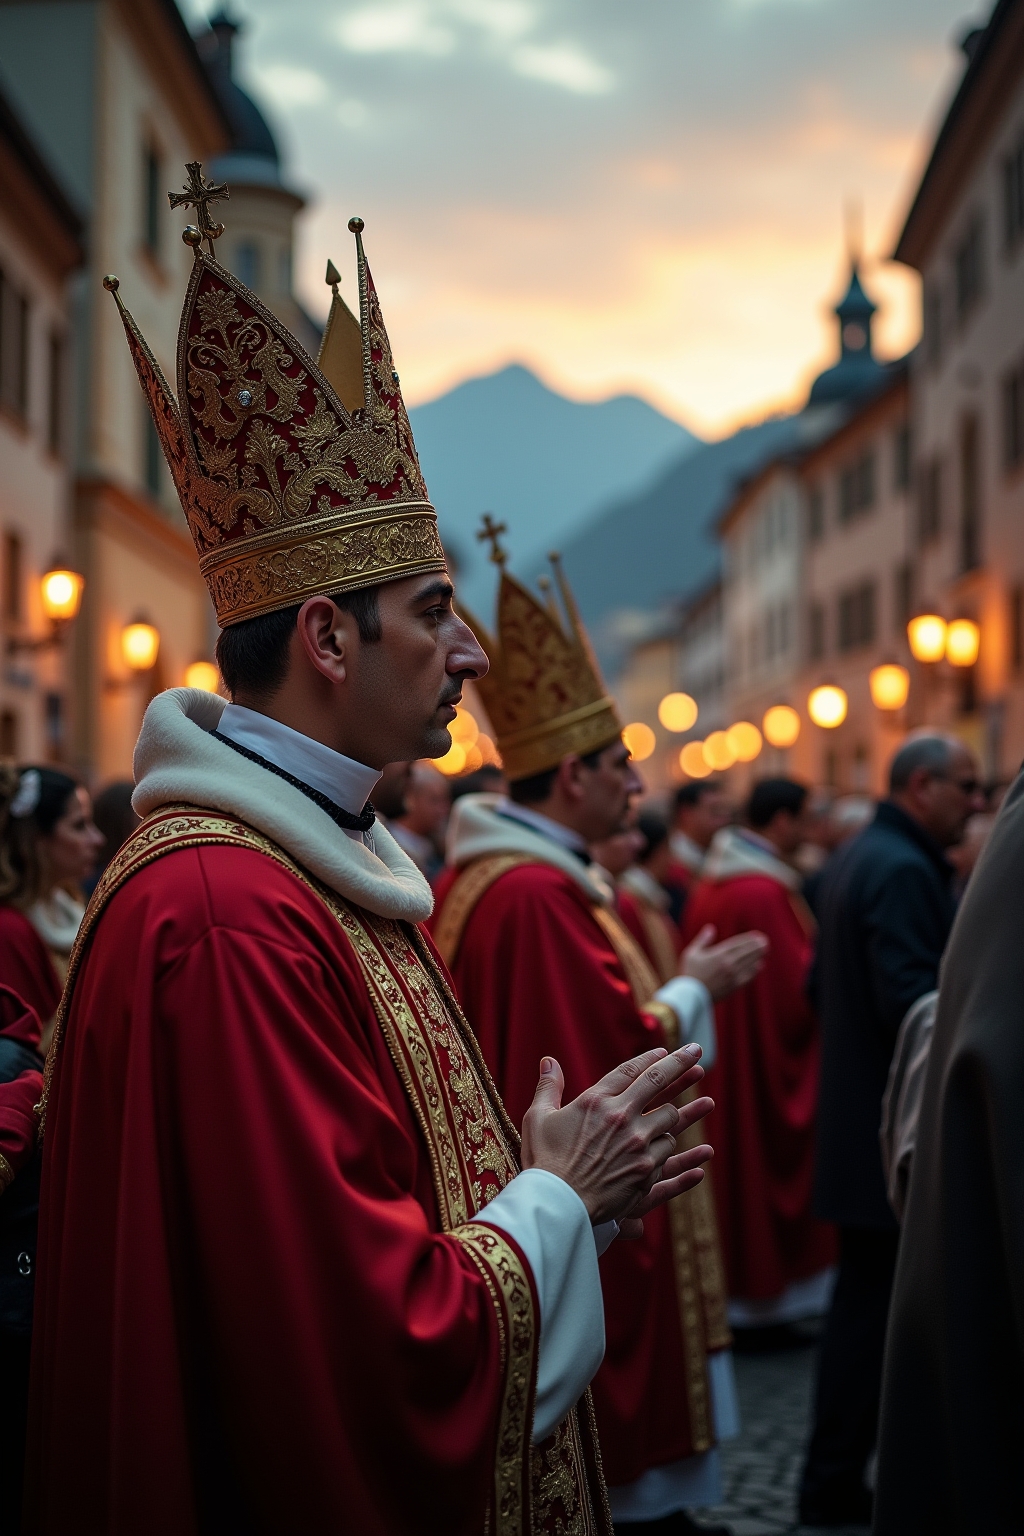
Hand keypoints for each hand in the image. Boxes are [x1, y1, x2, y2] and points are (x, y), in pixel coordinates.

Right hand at [521, 1045, 713, 1225]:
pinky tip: (674, 1148)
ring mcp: (637, 1144)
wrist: (556, 1205)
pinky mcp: (646, 1170)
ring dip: (673, 1115)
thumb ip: (548, 1087)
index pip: (629, 1070)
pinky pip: (668, 1151)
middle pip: (658, 1081)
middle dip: (680, 1062)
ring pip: (669, 1119)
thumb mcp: (537, 1118)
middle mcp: (620, 1117)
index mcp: (595, 1101)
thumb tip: (549, 1060)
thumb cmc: (543, 1162)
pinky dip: (668, 1147)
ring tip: (684, 1110)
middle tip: (696, 1050)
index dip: (648, 1058)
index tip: (662, 1050)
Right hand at [681, 924, 767, 999]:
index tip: (757, 935)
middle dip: (757, 946)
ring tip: (765, 951)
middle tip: (765, 941)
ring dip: (758, 956)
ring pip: (749, 964)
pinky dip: (754, 971)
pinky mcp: (733, 987)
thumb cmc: (690, 973)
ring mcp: (732, 976)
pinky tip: (759, 966)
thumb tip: (711, 928)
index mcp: (718, 954)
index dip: (748, 939)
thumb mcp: (692, 953)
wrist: (691, 996)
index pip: (738, 944)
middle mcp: (727, 964)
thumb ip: (703, 940)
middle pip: (746, 953)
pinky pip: (747, 977)